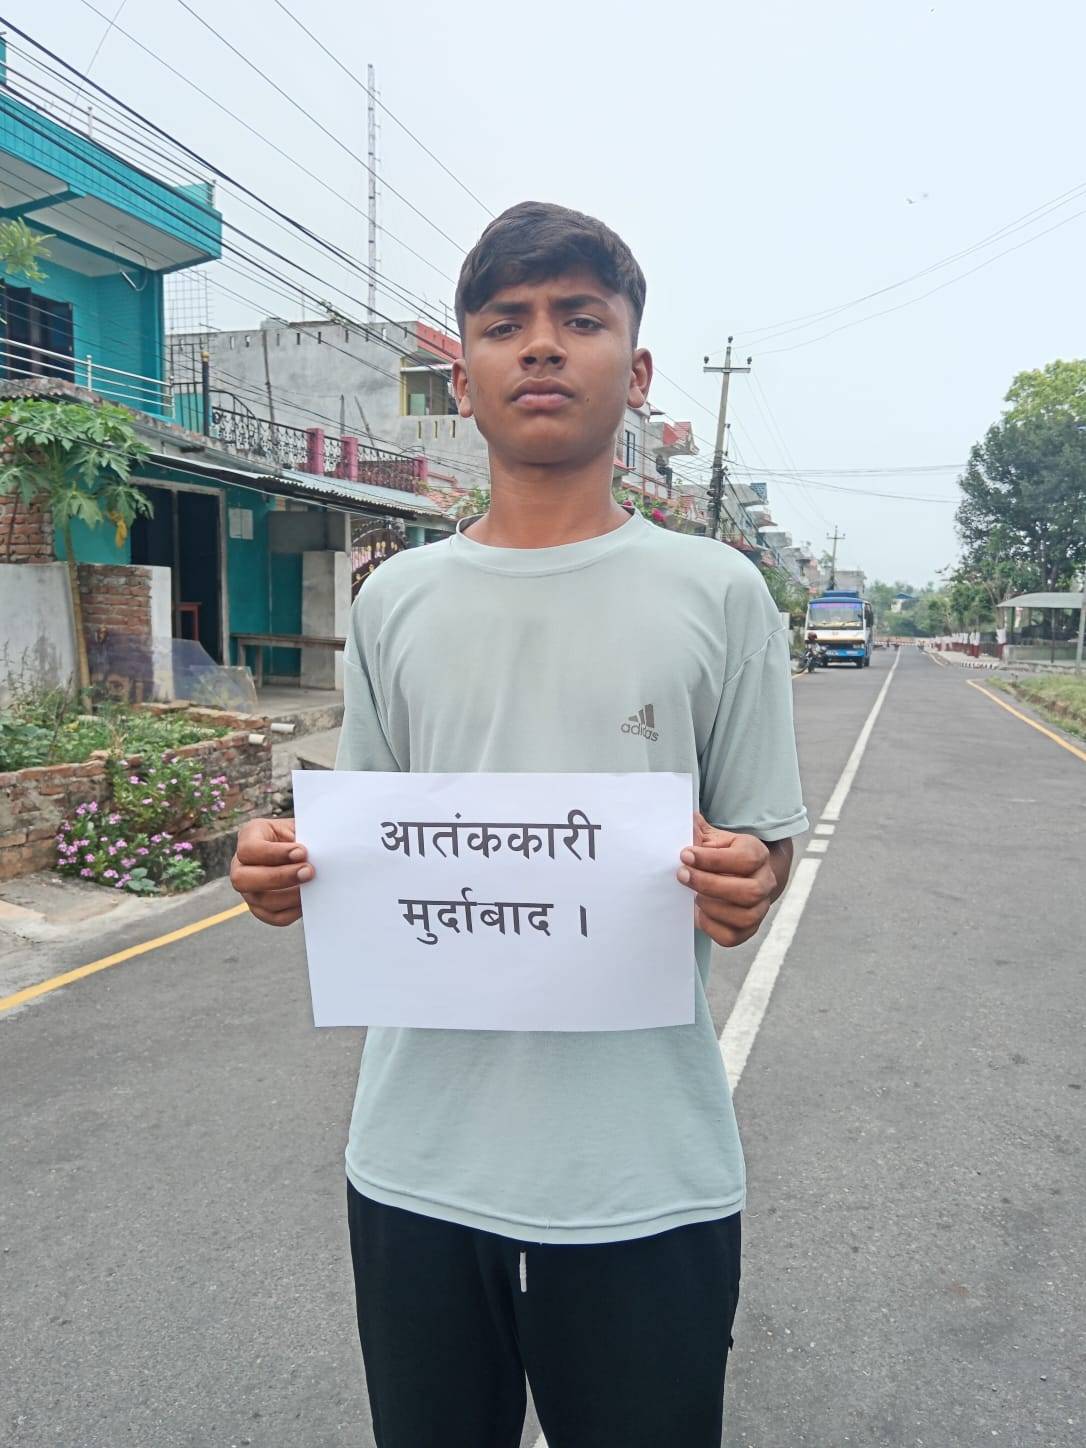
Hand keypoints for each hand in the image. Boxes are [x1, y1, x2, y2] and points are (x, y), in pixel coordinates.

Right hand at [229, 817, 313, 926]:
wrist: (303, 850)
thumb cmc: (300, 835)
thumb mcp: (298, 827)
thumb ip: (303, 837)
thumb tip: (316, 854)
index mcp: (248, 837)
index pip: (249, 849)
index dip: (275, 853)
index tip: (302, 852)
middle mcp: (240, 865)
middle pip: (243, 879)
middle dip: (279, 877)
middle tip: (309, 872)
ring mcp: (248, 889)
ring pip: (260, 900)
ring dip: (290, 895)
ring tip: (312, 886)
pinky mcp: (261, 908)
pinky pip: (274, 917)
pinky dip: (293, 911)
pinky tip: (308, 900)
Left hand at [676, 812, 777, 947]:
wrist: (741, 876)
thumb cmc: (722, 855)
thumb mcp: (713, 839)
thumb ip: (699, 833)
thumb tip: (686, 821)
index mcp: (757, 854)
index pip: (744, 859)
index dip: (712, 859)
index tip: (685, 855)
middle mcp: (765, 882)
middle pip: (748, 891)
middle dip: (710, 884)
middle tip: (682, 876)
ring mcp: (760, 908)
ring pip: (743, 916)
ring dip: (711, 906)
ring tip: (693, 896)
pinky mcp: (748, 930)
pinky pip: (732, 936)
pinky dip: (711, 926)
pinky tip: (698, 913)